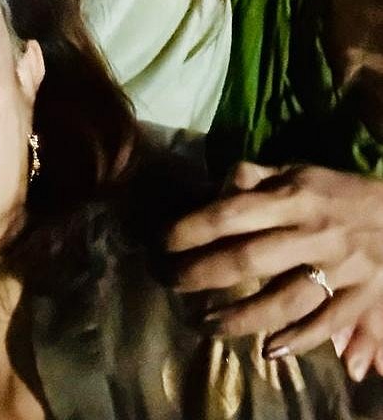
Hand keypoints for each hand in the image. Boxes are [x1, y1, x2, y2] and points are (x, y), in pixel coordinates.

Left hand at [167, 161, 382, 374]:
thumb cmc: (338, 192)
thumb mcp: (298, 171)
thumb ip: (255, 177)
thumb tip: (216, 184)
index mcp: (293, 198)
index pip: (232, 213)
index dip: (192, 228)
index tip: (162, 242)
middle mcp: (312, 234)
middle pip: (250, 259)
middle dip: (203, 274)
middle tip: (169, 283)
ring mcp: (338, 270)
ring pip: (284, 299)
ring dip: (241, 316)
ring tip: (203, 324)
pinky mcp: (359, 299)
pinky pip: (326, 325)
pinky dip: (299, 340)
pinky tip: (269, 351)